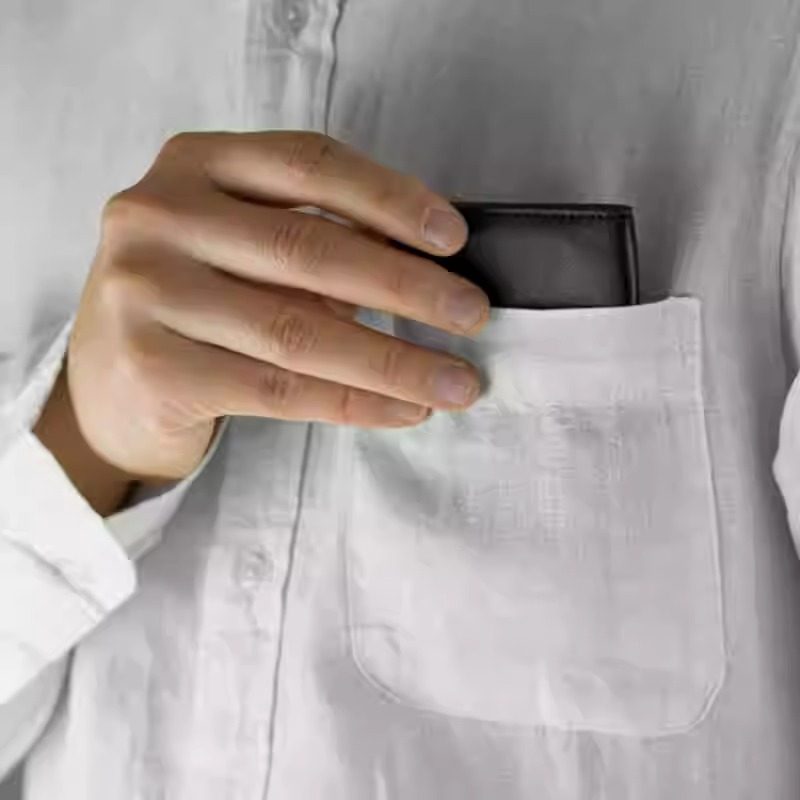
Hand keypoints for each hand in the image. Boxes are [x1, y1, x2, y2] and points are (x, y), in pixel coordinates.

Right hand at [66, 130, 489, 482]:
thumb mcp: (240, 245)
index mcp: (191, 165)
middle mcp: (157, 217)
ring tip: (457, 380)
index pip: (309, 163)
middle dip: (406, 286)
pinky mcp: (154, 368)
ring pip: (300, 331)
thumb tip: (420, 263)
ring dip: (395, 358)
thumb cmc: (192, 300)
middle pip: (309, 250)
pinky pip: (280, 390)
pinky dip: (355, 402)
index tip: (454, 237)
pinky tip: (404, 409)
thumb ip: (312, 242)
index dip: (390, 197)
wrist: (106, 382)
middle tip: (472, 313)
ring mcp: (146, 293)